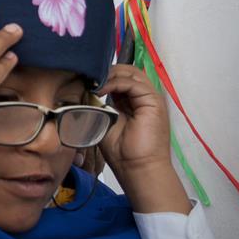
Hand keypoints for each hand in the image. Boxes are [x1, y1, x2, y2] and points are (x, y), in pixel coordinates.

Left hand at [98, 65, 190, 213]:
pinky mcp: (154, 102)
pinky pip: (133, 83)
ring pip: (131, 73)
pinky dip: (115, 83)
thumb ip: (97, 105)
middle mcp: (143, 96)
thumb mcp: (104, 121)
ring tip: (92, 83)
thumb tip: (85, 90)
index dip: (103, 75)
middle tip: (87, 77)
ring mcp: (150, 98)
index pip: (120, 76)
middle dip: (106, 71)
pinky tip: (100, 90)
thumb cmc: (121, 150)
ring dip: (109, 75)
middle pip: (127, 70)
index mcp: (133, 100)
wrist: (137, 168)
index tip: (84, 78)